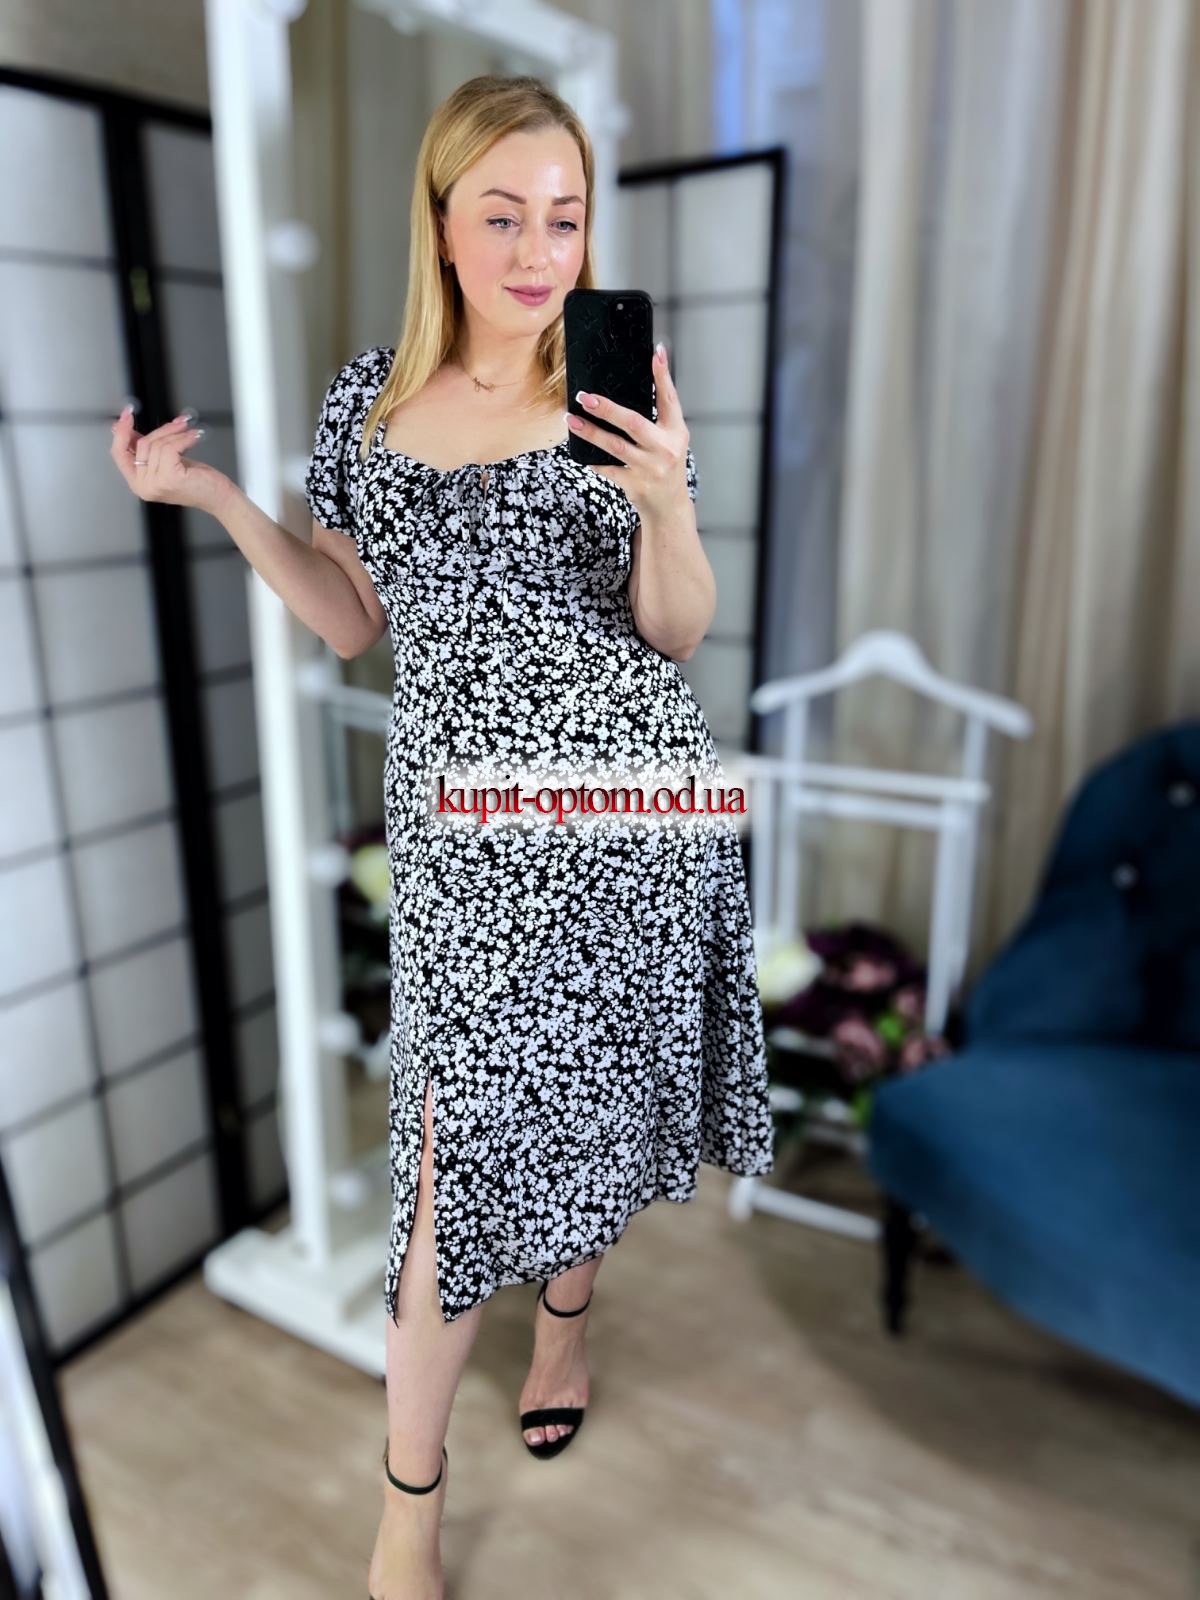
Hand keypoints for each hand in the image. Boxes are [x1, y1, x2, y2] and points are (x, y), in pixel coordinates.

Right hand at [110, 405, 225, 512]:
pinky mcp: (169, 478)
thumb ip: (146, 449)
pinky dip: (183, 439)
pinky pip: (170, 448)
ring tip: (189, 432)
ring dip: (176, 434)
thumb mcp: (165, 462)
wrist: (218, 497)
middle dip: (162, 430)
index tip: (127, 413)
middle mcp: (143, 486)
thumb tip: (126, 429)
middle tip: (179, 424)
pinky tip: (193, 437)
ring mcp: (155, 484)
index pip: (118, 453)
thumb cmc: (196, 481)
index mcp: (137, 482)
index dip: (121, 431)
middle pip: (142, 444)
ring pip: (157, 445)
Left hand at [567, 343, 690, 521]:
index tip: (655, 354)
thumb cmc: (666, 465)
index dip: (663, 376)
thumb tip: (646, 374)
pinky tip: (578, 449)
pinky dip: (592, 459)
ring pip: (615, 446)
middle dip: (607, 409)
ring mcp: (649, 469)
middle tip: (585, 397)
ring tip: (571, 419)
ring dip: (590, 432)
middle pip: (633, 423)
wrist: (669, 507)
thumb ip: (660, 413)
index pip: (670, 399)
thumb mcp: (672, 439)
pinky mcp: (634, 485)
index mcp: (676, 432)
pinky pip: (607, 469)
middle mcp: (665, 449)